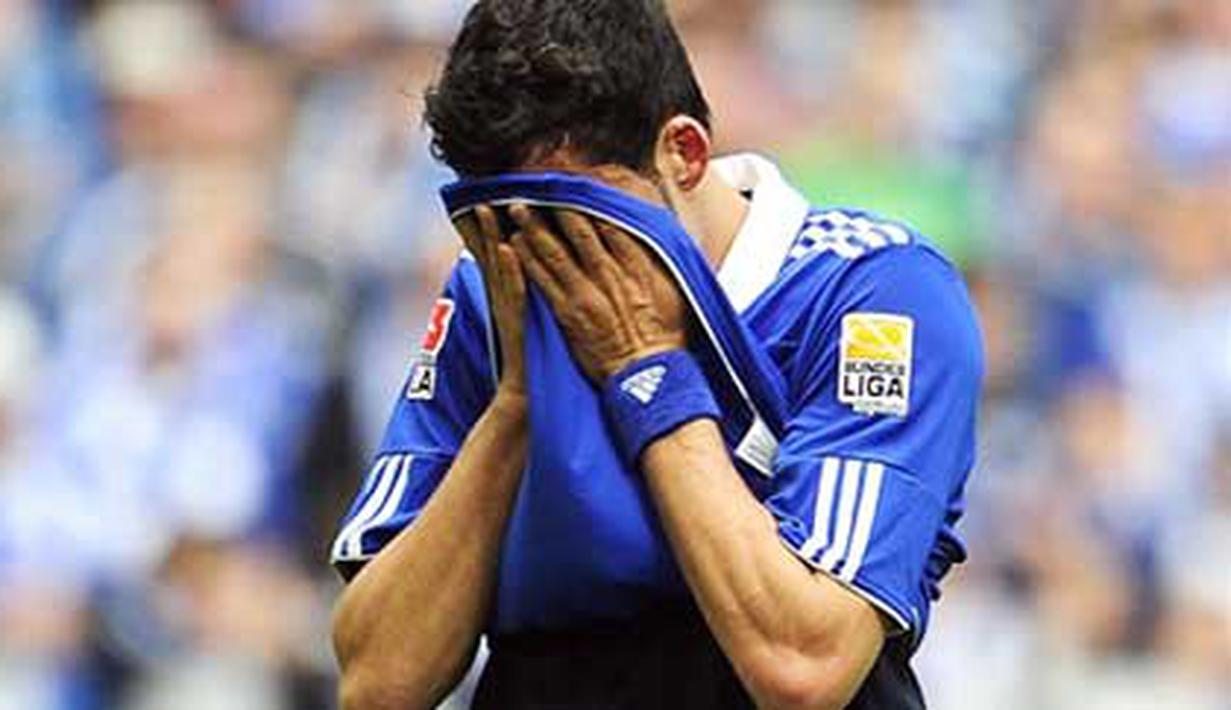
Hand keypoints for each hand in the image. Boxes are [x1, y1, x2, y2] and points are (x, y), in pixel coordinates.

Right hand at [452, 206, 527, 398]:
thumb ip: (518, 295)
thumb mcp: (522, 319)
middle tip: (476, 192)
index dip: (484, 227)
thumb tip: (520, 272)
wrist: (523, 395)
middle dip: (482, 222)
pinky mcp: (519, 320)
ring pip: (499, 264)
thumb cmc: (530, 357)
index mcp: (504, 294)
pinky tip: (510, 248)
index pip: (492, 253)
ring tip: (486, 207)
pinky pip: (515, 289)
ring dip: (491, 236)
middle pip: (490, 251)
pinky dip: (512, 269)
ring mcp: (508, 307)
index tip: (479, 196)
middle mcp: (502, 297)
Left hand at [508, 204, 686, 382]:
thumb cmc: (664, 336)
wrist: (646, 372)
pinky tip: (514, 245)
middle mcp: (609, 276)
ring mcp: (586, 294)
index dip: (590, 203)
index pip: (610, 225)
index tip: (576, 187)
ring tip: (517, 209)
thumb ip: (657, 262)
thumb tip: (650, 238)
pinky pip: (543, 282)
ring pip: (555, 253)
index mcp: (637, 267)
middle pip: (579, 232)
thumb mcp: (673, 291)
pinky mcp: (568, 314)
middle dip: (557, 208)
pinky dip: (528, 261)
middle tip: (539, 188)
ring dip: (535, 229)